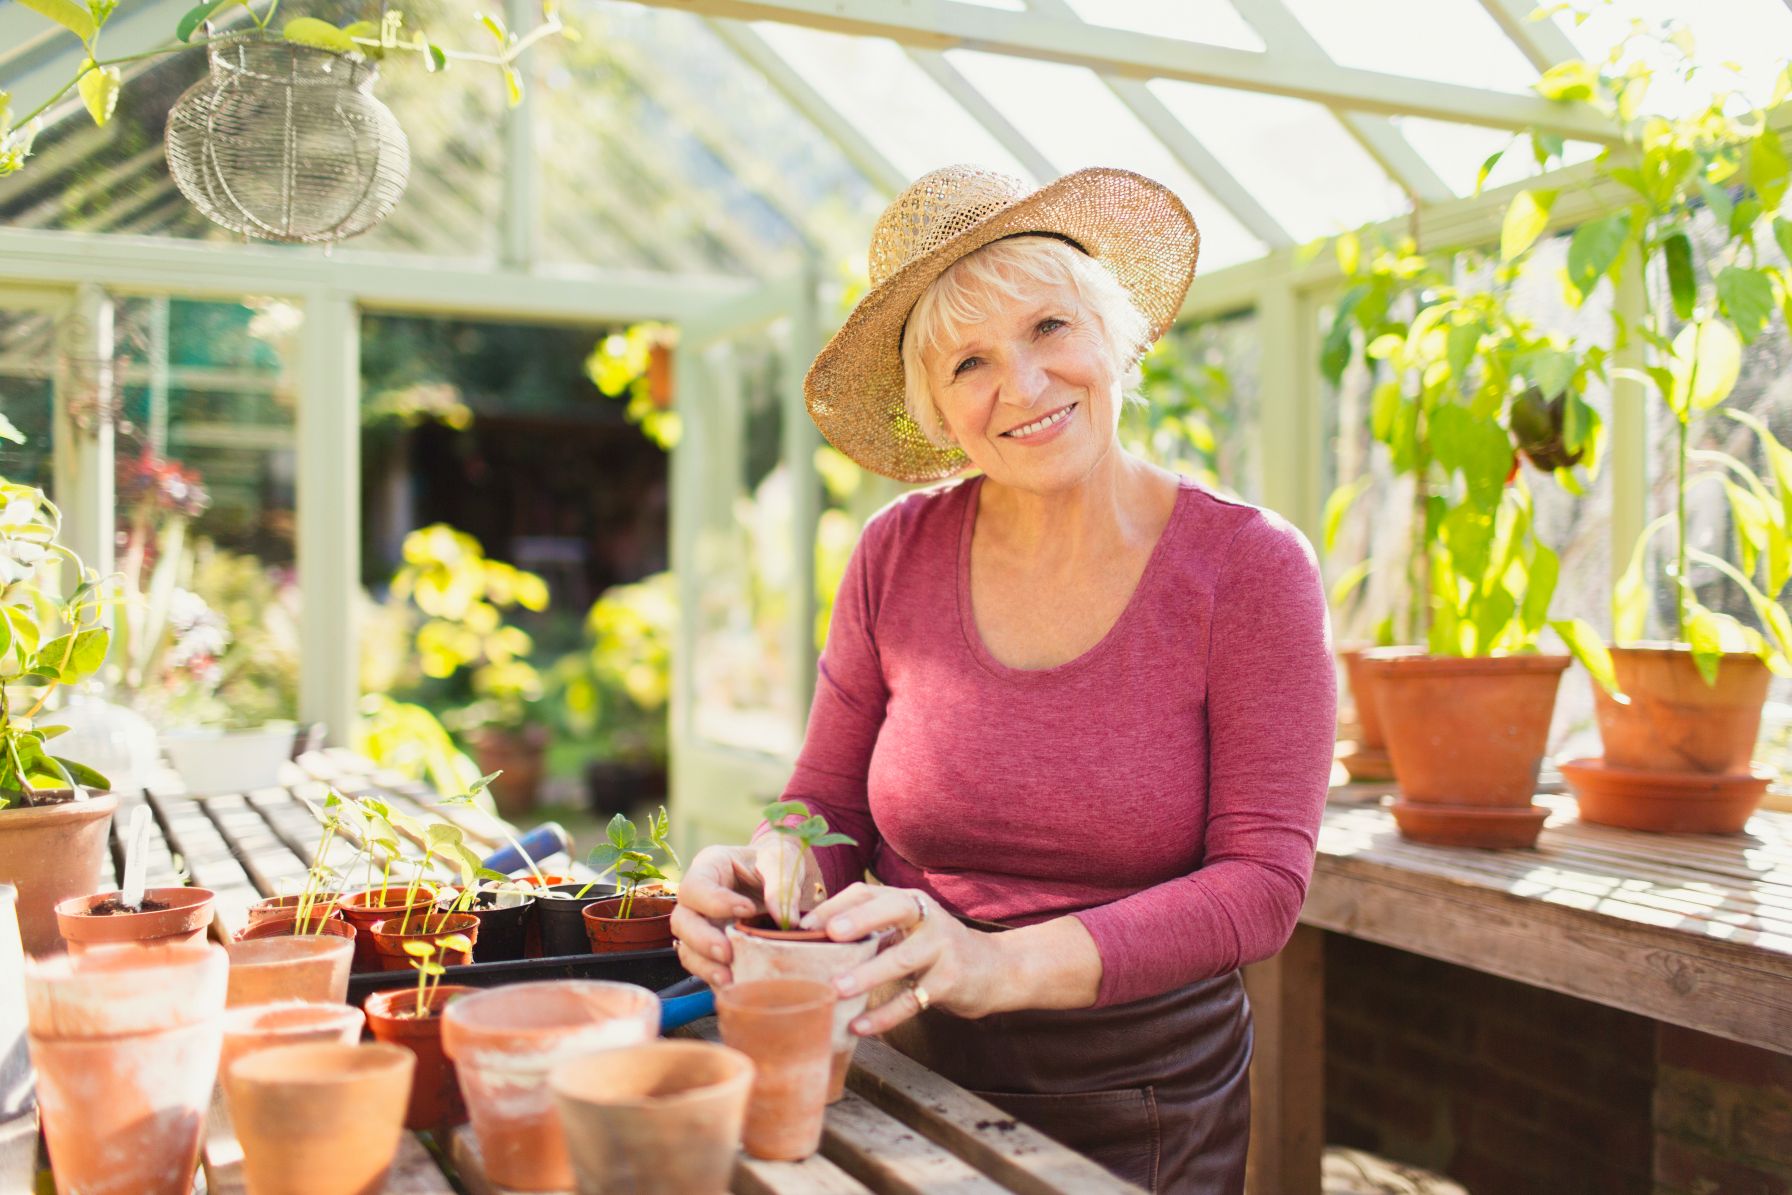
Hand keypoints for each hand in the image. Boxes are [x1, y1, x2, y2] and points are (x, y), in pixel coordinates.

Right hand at [670, 837, 811, 987]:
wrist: (782, 877)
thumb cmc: (776, 861)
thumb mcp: (781, 862)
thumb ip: (781, 885)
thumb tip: (786, 918)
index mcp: (709, 867)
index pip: (696, 886)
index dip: (715, 902)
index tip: (748, 910)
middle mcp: (698, 898)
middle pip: (681, 920)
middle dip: (701, 940)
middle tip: (727, 953)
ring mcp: (702, 924)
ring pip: (686, 947)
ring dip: (704, 965)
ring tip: (729, 979)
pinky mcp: (711, 946)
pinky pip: (703, 965)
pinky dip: (714, 976)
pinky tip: (733, 986)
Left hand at [803, 882, 1002, 1035]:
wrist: (994, 969)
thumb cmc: (936, 948)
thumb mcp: (909, 930)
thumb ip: (874, 930)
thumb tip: (814, 940)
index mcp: (911, 901)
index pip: (870, 892)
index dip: (837, 905)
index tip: (806, 925)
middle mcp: (929, 918)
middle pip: (894, 909)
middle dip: (861, 919)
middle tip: (829, 933)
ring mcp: (943, 948)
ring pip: (902, 959)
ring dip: (868, 974)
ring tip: (837, 988)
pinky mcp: (951, 981)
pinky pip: (912, 999)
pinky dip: (884, 1014)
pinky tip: (859, 1025)